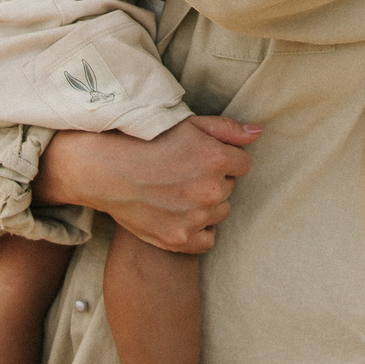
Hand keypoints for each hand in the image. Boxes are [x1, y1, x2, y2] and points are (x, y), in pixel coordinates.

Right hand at [35, 115, 261, 253]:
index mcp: (217, 160)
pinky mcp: (180, 239)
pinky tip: (181, 215)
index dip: (223, 160)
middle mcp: (211, 191)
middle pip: (230, 189)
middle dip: (214, 181)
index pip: (243, 165)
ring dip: (207, 205)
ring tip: (178, 192)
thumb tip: (259, 134)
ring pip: (220, 213)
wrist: (105, 169)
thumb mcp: (188, 124)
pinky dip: (199, 230)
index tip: (201, 158)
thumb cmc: (145, 140)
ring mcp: (196, 218)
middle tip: (184, 173)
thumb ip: (228, 130)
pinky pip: (207, 240)